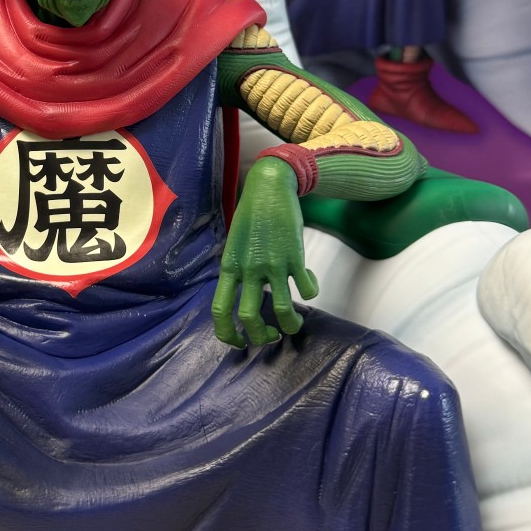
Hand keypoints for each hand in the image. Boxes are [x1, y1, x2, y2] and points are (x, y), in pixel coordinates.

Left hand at [212, 157, 317, 348]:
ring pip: (281, 309)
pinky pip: (307, 288)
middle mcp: (248, 269)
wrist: (269, 188)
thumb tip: (242, 295)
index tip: (239, 342)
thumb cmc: (251, 216)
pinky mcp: (295, 257)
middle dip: (260, 337)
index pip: (219, 309)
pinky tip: (309, 282)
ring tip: (294, 325)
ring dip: (289, 325)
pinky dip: (311, 291)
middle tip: (270, 337)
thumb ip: (237, 270)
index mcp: (229, 267)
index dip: (227, 334)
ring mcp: (273, 264)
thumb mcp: (234, 244)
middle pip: (249, 317)